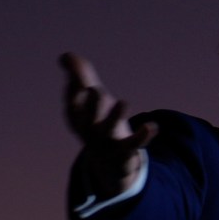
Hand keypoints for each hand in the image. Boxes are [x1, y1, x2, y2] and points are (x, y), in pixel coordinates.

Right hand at [60, 53, 158, 199]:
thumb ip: (80, 75)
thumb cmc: (98, 121)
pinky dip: (143, 136)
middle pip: (88, 116)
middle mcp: (88, 129)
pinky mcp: (124, 152)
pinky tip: (153, 126)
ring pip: (108, 129)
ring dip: (116, 116)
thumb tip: (66, 56)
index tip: (77, 70)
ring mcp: (105, 142)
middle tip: (95, 90)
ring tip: (125, 102)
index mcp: (77, 115)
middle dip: (91, 104)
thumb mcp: (90, 99)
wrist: (109, 163)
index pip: (73, 100)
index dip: (74, 87)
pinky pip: (134, 145)